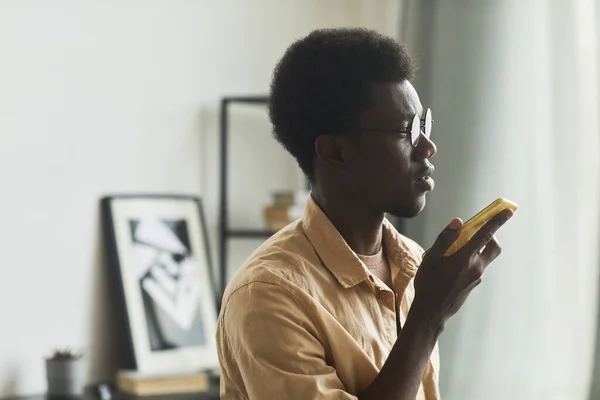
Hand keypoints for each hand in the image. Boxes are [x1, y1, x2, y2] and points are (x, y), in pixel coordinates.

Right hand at [412, 209, 513, 331]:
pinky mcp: (474, 284)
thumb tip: (458, 221)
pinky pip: (477, 266)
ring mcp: (477, 277)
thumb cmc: (428, 284)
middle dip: (491, 235)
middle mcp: (476, 268)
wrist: (431, 312)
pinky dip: (471, 259)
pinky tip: (451, 265)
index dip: (497, 221)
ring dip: (478, 247)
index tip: (508, 211)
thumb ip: (445, 239)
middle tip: (476, 230)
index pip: (485, 235)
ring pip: (485, 257)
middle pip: (494, 247)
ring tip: (456, 249)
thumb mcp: (430, 259)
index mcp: (464, 259)